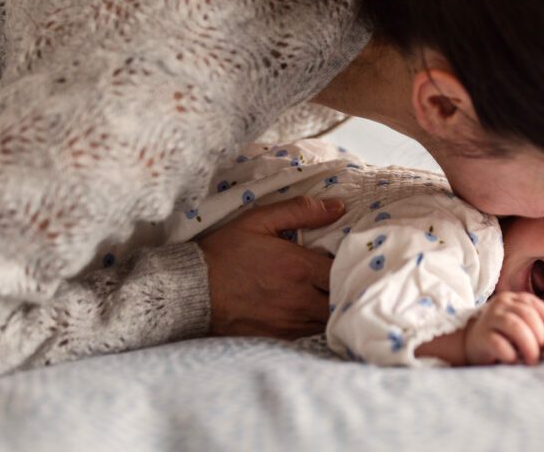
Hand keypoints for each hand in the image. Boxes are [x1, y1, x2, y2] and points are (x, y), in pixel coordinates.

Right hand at [198, 196, 345, 338]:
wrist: (191, 291)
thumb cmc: (224, 253)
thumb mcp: (258, 221)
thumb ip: (300, 211)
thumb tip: (338, 207)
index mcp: (299, 268)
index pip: (345, 270)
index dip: (352, 264)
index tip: (350, 256)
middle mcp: (300, 299)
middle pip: (342, 298)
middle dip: (348, 286)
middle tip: (346, 274)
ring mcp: (291, 322)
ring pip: (330, 318)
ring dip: (334, 304)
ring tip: (328, 290)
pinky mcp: (280, 337)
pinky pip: (311, 331)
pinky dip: (316, 320)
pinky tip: (310, 306)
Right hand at [464, 291, 543, 365]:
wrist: (470, 343)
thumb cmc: (502, 335)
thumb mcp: (518, 323)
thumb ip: (533, 324)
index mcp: (513, 299)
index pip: (534, 303)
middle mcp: (501, 303)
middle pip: (527, 315)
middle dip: (539, 335)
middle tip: (542, 352)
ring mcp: (490, 318)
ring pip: (515, 326)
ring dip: (528, 345)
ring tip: (532, 360)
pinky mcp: (481, 336)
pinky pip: (499, 343)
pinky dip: (510, 353)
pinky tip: (514, 360)